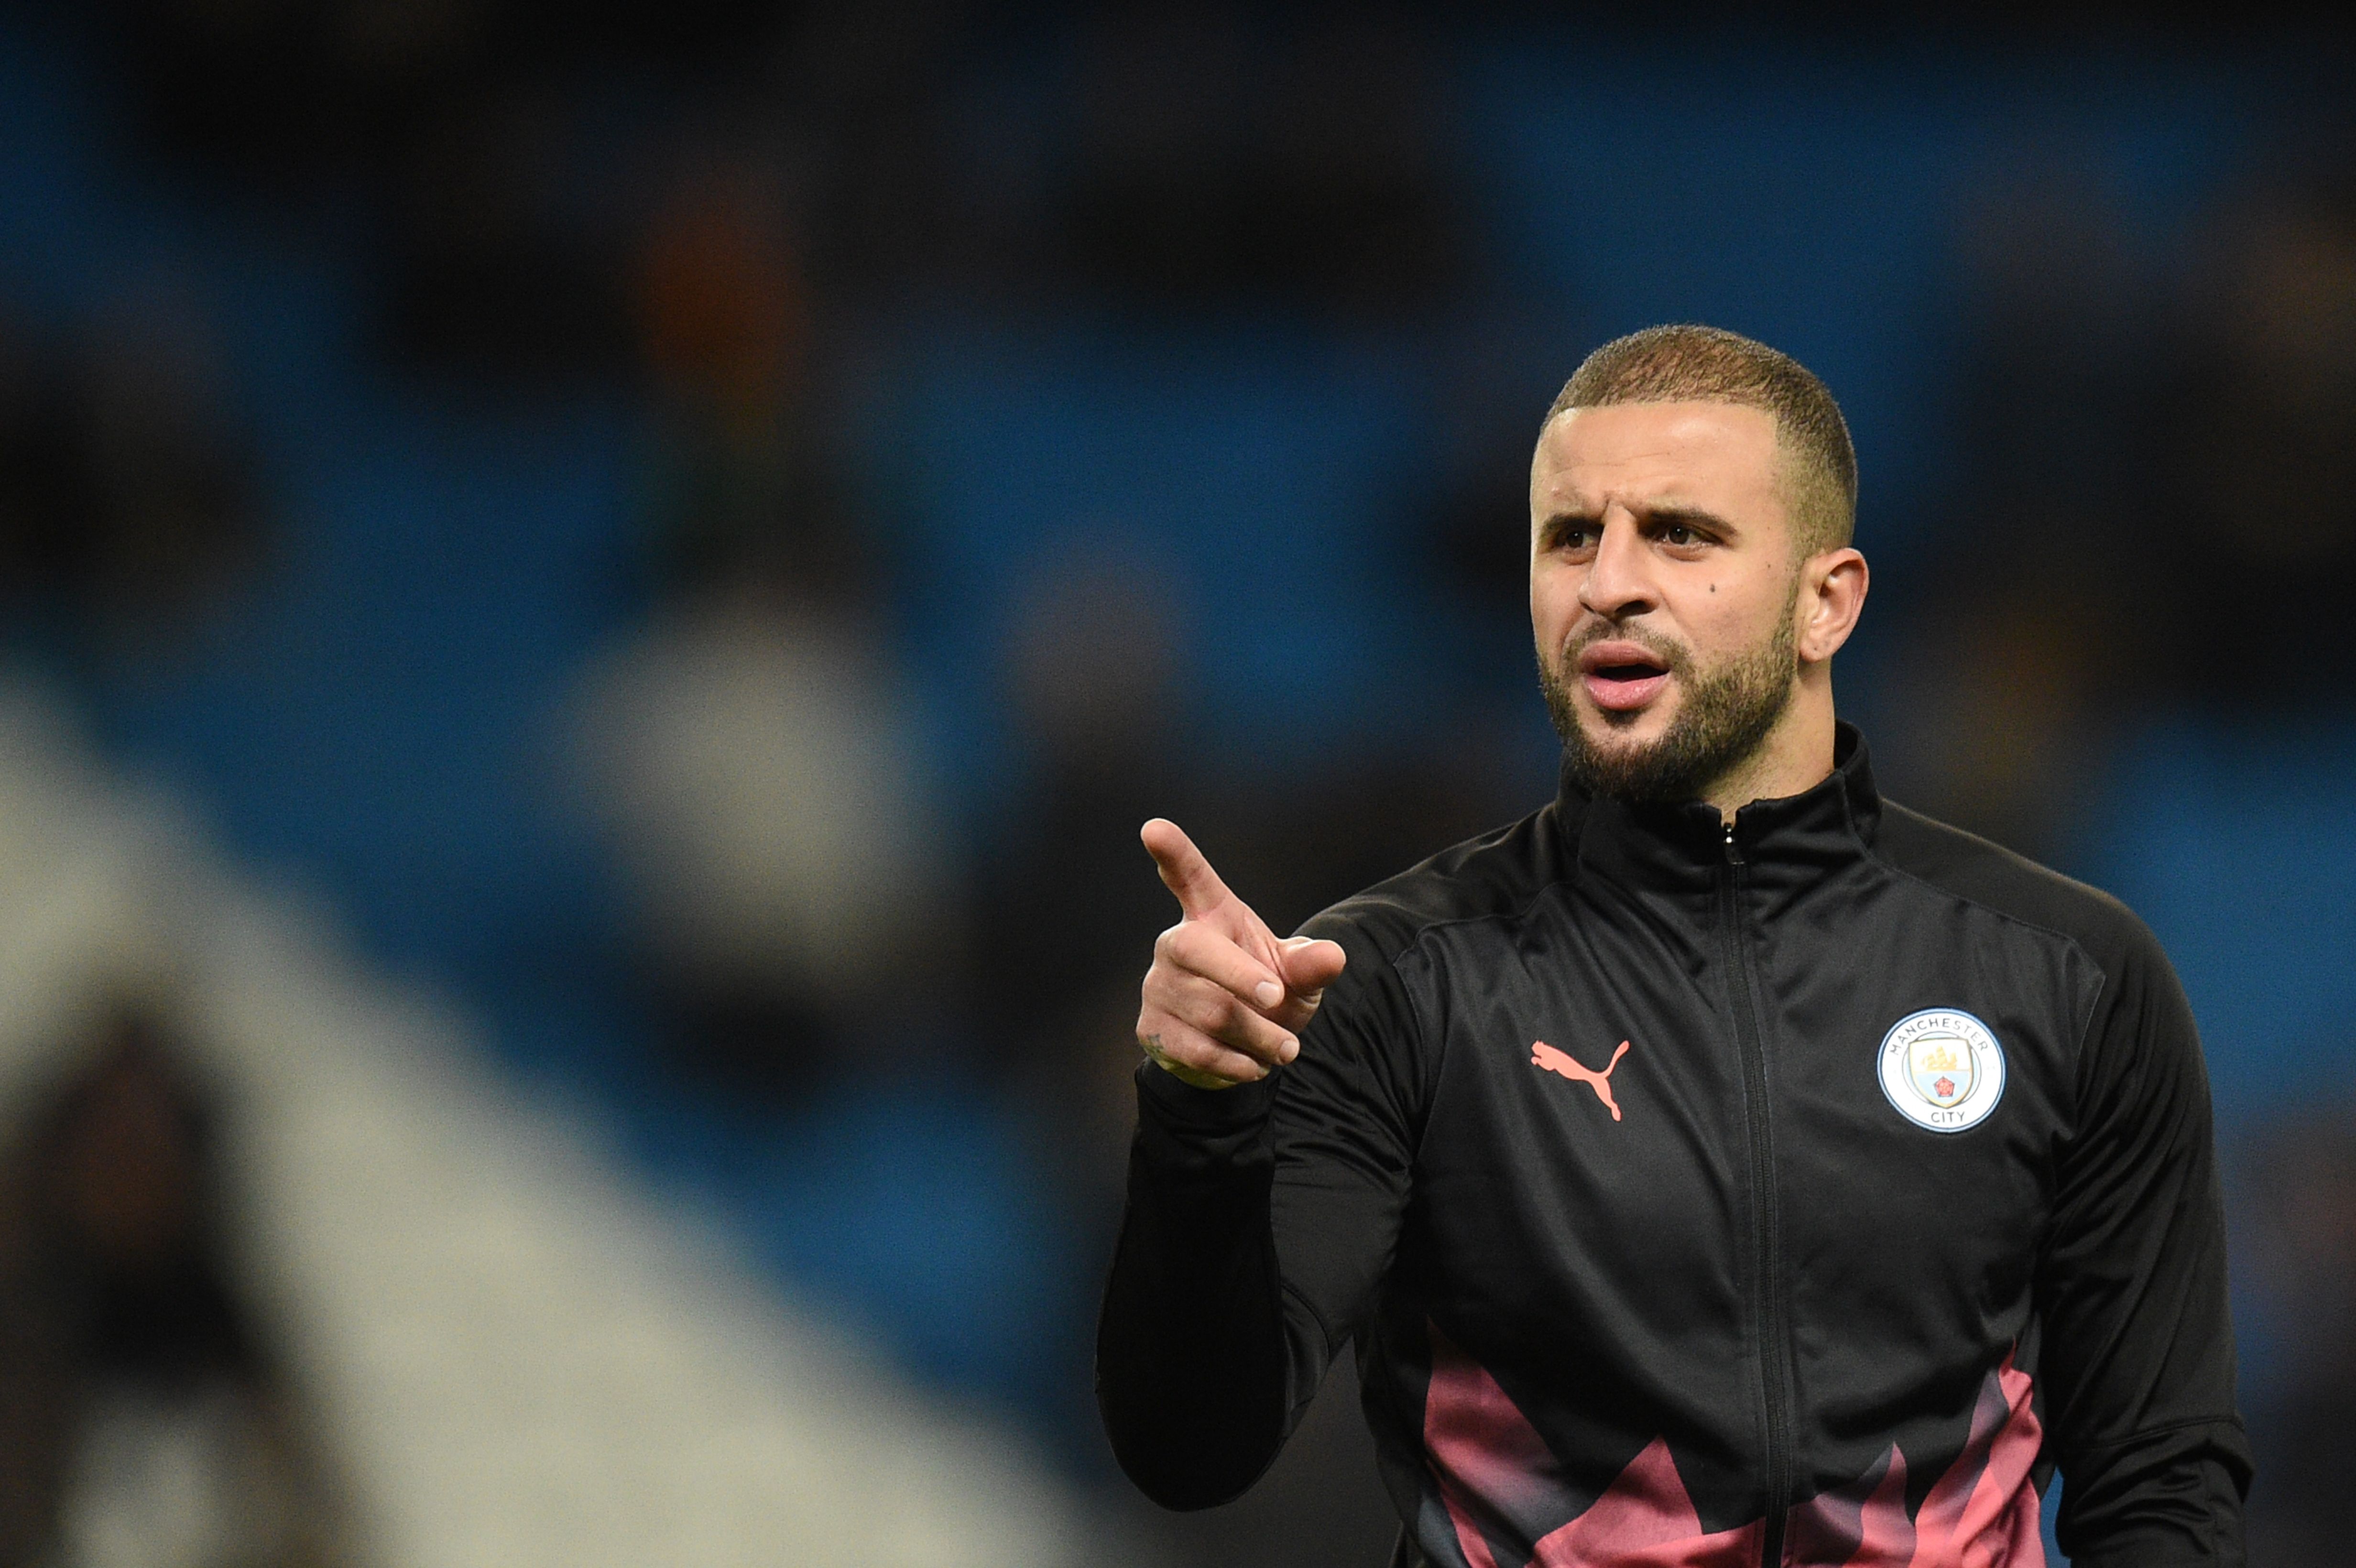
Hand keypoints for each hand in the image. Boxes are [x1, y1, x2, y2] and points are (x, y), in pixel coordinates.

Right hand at [1135, 819, 1347, 1088]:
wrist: (1238, 1049)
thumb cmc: (1267, 995)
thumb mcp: (1296, 977)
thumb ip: (1310, 964)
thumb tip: (1333, 956)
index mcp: (1212, 916)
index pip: (1190, 878)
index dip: (1174, 853)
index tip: (1154, 828)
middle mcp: (1176, 944)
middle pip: (1196, 950)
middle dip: (1239, 975)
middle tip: (1279, 997)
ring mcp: (1159, 986)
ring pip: (1209, 1011)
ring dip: (1259, 1035)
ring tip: (1287, 1048)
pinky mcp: (1151, 1027)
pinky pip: (1197, 1049)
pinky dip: (1237, 1063)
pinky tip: (1256, 1065)